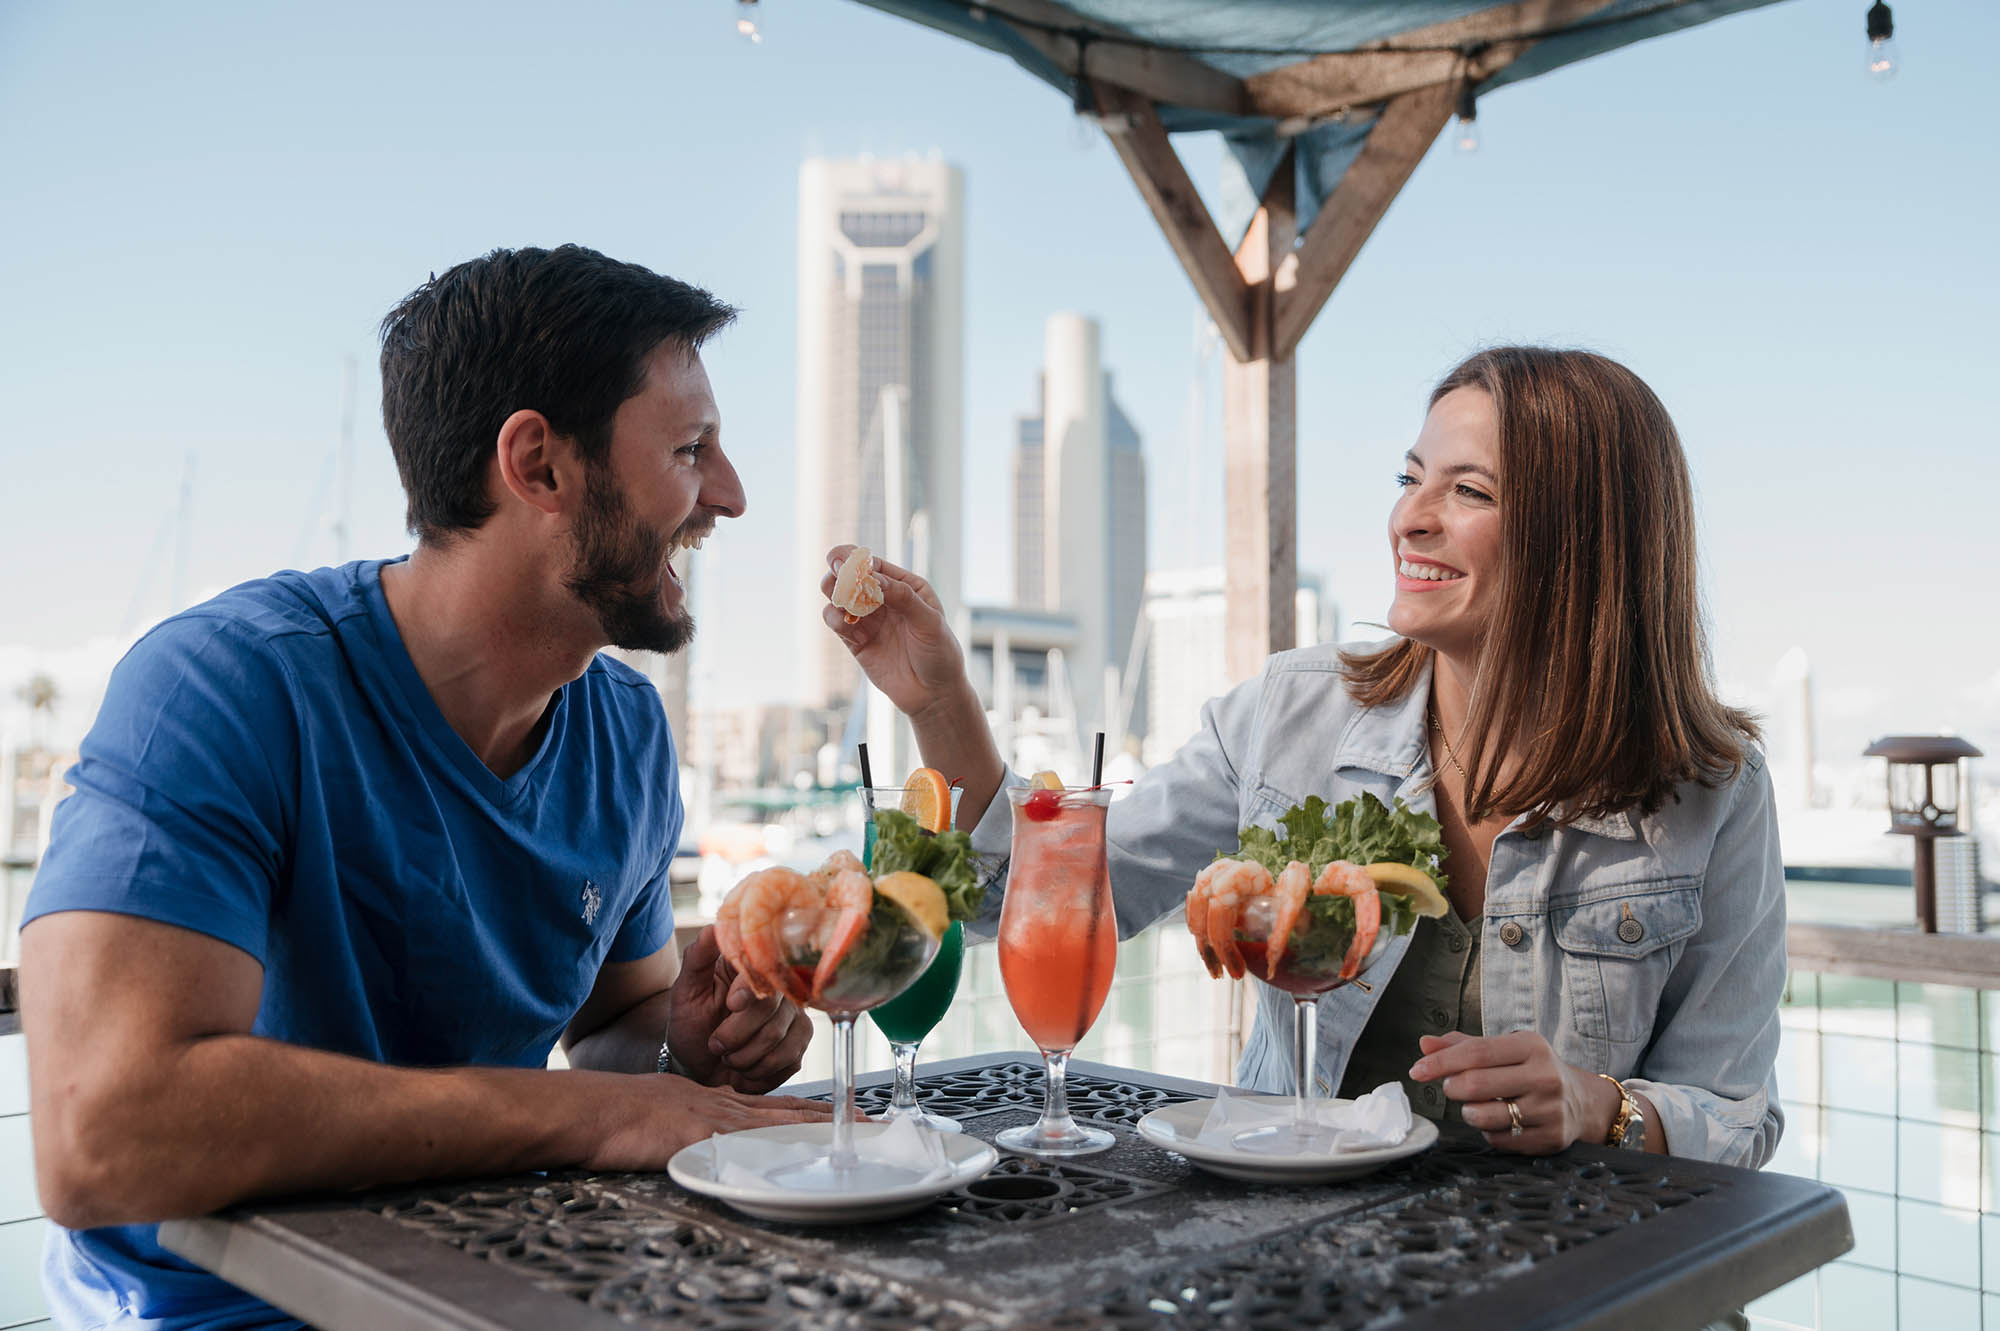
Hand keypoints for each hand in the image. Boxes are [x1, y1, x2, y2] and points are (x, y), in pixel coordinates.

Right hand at [581, 1072, 832, 1171]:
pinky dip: (783, 1141)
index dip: (812, 1109)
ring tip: (856, 1132)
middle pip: (790, 1110)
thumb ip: (697, 1115)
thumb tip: (713, 1127)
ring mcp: (718, 1119)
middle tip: (870, 1121)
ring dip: (820, 1128)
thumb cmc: (622, 1113)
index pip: (777, 1105)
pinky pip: (754, 1139)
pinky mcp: (705, 1135)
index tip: (844, 1113)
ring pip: (781, 1121)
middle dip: (832, 1117)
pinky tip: (805, 1146)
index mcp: (718, 1102)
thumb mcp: (670, 1107)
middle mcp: (726, 1107)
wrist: (598, 1109)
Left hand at [665, 927, 813, 1093]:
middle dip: (737, 1034)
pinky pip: (790, 1059)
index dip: (749, 991)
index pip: (765, 970)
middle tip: (716, 1042)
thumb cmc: (691, 1024)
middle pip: (774, 1008)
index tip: (730, 1004)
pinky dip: (759, 1071)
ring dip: (744, 1057)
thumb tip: (714, 926)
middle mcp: (778, 987)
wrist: (698, 1065)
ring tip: (728, 1054)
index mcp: (751, 966)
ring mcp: (793, 1014)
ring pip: (780, 1039)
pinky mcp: (800, 1042)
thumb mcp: (686, 991)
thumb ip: (698, 957)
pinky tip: (746, 1065)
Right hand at [819, 545, 972, 722]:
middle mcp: (884, 599)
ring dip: (834, 594)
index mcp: (906, 587)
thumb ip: (902, 597)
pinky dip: (836, 621)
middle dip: (839, 571)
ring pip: (839, 597)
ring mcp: (868, 620)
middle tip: (834, 574)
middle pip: (851, 576)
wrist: (934, 695)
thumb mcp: (929, 621)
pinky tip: (853, 633)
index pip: (876, 566)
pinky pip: (837, 623)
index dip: (856, 560)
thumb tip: (872, 578)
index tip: (844, 561)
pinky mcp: (856, 641)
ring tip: (840, 600)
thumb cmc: (940, 654)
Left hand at [1408, 1031, 1617, 1154]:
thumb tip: (1424, 1043)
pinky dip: (1488, 1132)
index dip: (1440, 1062)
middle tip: (1452, 1087)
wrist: (1581, 1101)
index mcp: (1532, 1046)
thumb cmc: (1532, 1069)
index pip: (1475, 1052)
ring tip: (1477, 1104)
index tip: (1417, 1071)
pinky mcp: (1550, 1138)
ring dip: (1468, 1112)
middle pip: (1475, 1085)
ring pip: (1484, 1116)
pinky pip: (1498, 1140)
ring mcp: (1550, 1110)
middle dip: (1452, 1088)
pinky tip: (1499, 1120)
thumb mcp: (1505, 1049)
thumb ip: (1463, 1045)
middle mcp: (1545, 1076)